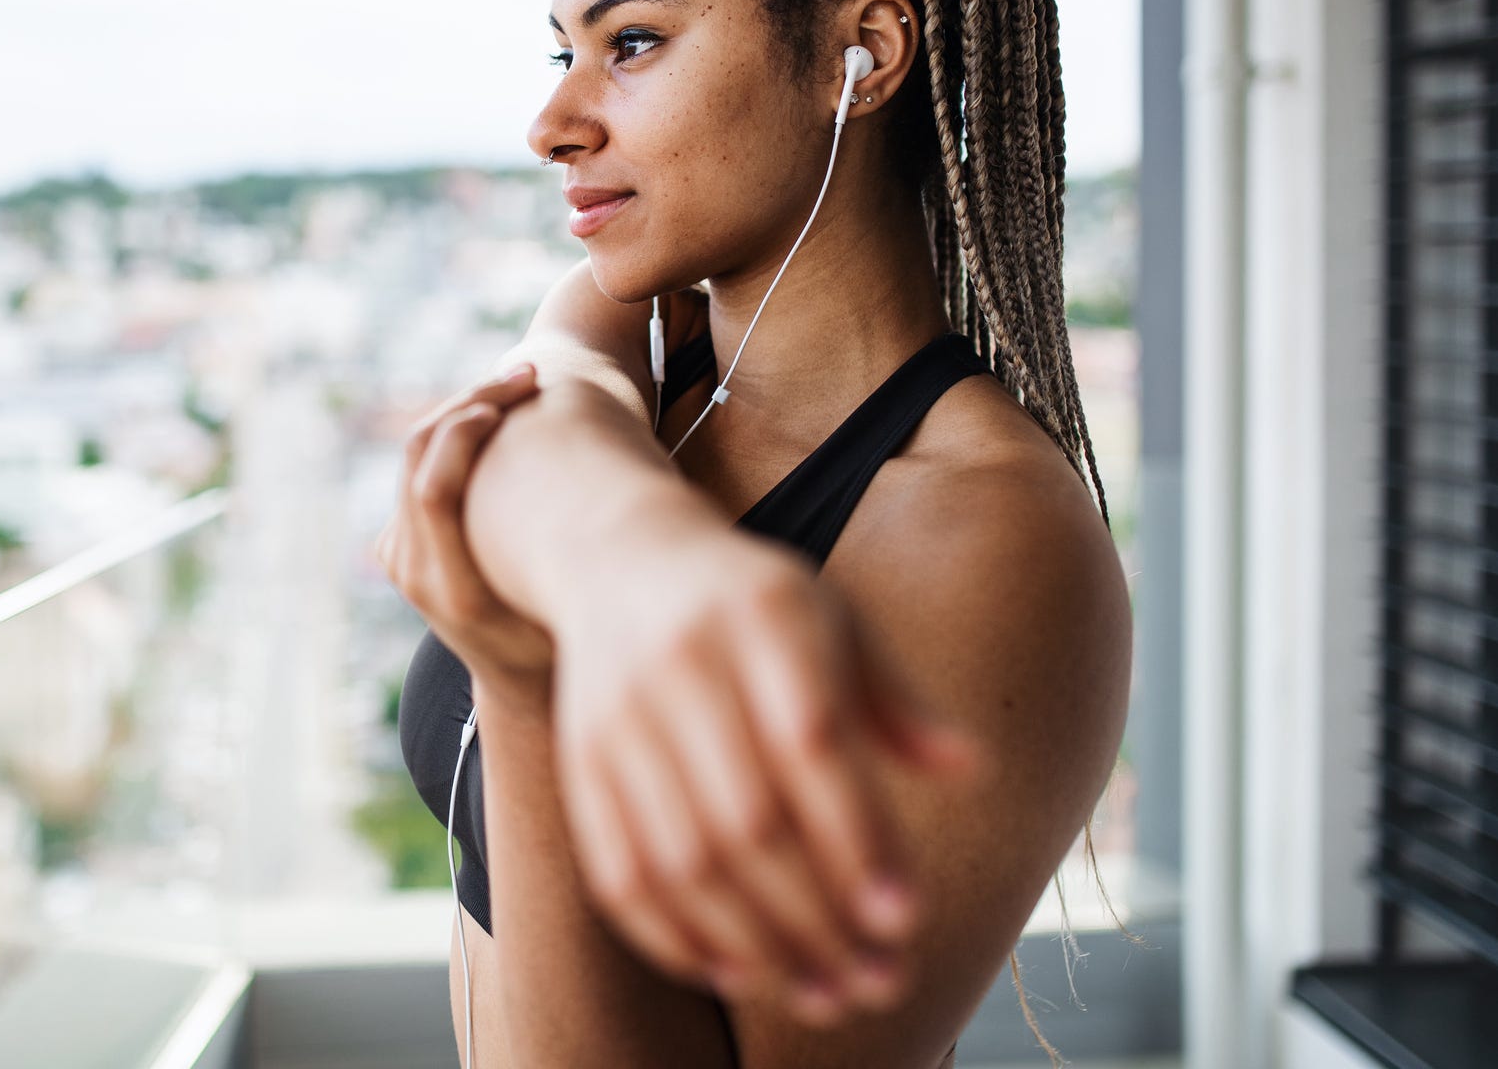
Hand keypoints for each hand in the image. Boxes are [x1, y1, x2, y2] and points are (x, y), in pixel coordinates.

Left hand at [375, 362, 555, 701]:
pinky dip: (460, 427)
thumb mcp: (581, 610)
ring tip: (523, 382)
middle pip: (419, 455)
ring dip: (468, 406)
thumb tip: (624, 516)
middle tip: (530, 374)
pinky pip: (422, 465)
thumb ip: (584, 571)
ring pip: (417, 451)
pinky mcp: (397, 542)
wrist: (515, 682)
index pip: (435, 491)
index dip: (469, 430)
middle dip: (474, 401)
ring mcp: (397, 555)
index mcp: (453, 590)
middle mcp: (413, 571)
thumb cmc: (565, 639)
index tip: (526, 396)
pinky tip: (508, 408)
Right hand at [550, 518, 982, 1024]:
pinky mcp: (581, 764)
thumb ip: (895, 697)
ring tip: (826, 993)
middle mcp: (683, 664)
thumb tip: (970, 770)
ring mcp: (620, 719)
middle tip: (880, 980)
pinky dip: (679, 936)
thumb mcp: (832, 619)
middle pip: (749, 819)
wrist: (615, 558)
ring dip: (759, 943)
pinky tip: (740, 973)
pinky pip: (622, 871)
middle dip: (819, 916)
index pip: (812, 744)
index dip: (858, 836)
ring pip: (685, 860)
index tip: (907, 917)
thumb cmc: (752, 605)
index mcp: (763, 615)